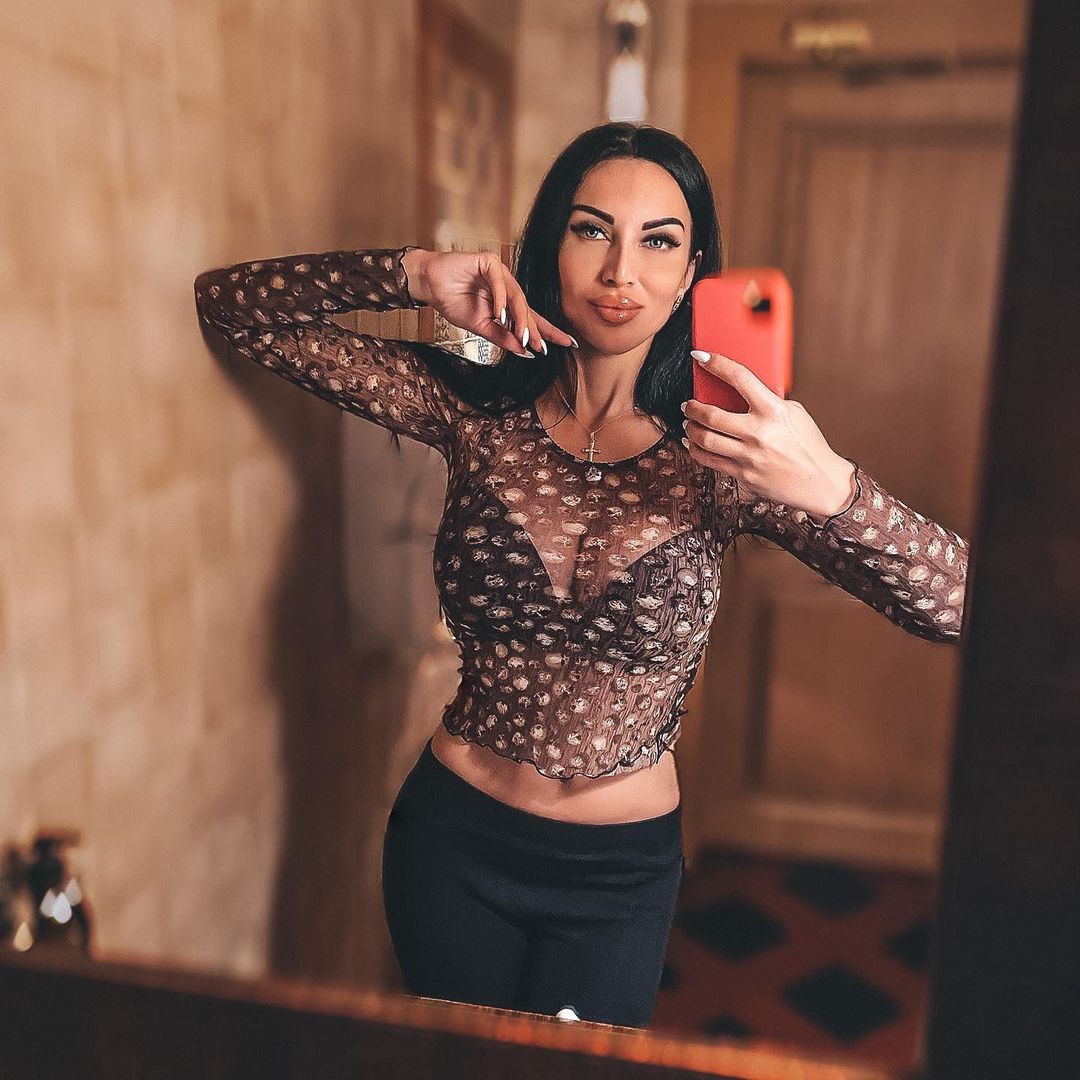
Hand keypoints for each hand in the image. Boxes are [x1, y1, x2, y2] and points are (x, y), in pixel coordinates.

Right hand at [402, 248, 576, 357]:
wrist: (429, 286)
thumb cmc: (452, 301)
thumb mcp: (480, 327)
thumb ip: (502, 337)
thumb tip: (526, 352)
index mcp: (507, 303)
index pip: (532, 318)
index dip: (549, 331)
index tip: (568, 343)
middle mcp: (508, 287)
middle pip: (528, 308)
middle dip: (535, 329)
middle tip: (542, 346)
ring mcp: (500, 273)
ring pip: (517, 296)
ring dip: (520, 318)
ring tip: (523, 337)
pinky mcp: (488, 262)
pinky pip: (499, 281)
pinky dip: (501, 298)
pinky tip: (500, 314)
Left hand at [682, 350, 856, 519]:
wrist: (820, 482)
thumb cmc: (809, 444)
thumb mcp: (794, 414)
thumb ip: (769, 402)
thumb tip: (741, 392)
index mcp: (773, 410)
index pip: (739, 378)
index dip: (716, 364)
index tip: (701, 356)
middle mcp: (759, 433)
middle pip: (711, 415)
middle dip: (693, 407)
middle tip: (688, 403)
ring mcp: (749, 456)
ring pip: (704, 439)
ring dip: (691, 428)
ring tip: (689, 422)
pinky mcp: (743, 475)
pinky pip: (709, 461)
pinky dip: (696, 449)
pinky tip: (694, 443)